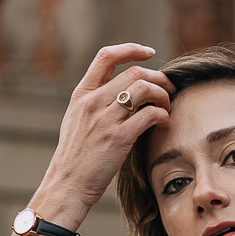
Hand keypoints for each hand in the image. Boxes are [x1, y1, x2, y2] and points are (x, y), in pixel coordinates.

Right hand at [5, 43, 172, 235]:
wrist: (66, 186)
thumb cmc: (75, 159)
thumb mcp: (76, 123)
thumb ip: (94, 104)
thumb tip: (121, 93)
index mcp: (81, 95)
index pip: (106, 57)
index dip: (131, 49)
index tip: (148, 52)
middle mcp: (92, 102)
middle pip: (133, 72)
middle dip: (157, 77)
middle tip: (168, 89)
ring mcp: (105, 119)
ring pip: (144, 89)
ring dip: (163, 95)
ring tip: (167, 107)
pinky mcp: (118, 139)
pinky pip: (149, 115)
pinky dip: (162, 115)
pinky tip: (164, 123)